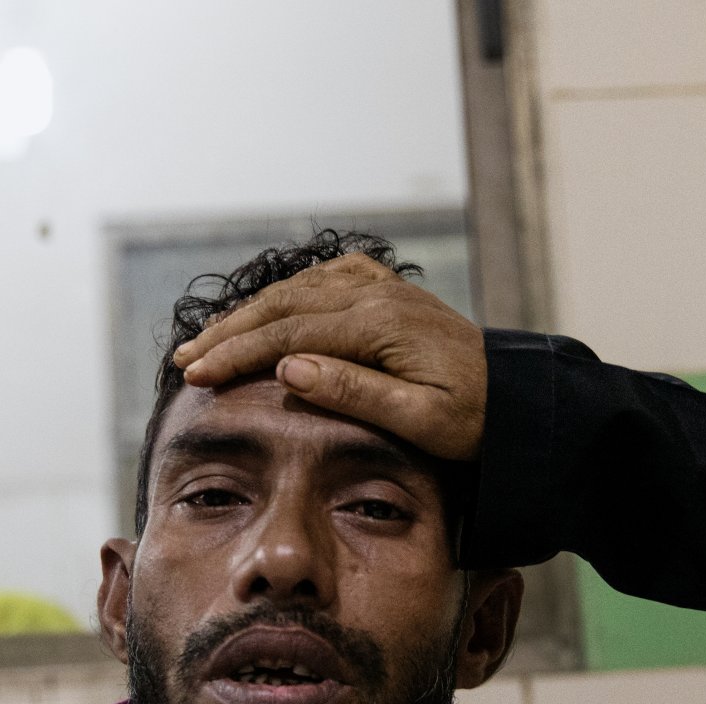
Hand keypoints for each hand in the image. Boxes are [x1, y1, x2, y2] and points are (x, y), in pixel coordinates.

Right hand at [172, 253, 486, 462]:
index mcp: (379, 326)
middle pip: (283, 306)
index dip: (237, 354)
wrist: (521, 400)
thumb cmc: (475, 420)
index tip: (196, 375)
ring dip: (250, 314)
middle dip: (229, 332)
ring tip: (209, 341)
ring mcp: (383, 291)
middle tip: (184, 360)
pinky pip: (326, 281)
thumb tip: (288, 367)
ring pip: (298, 291)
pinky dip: (288, 295)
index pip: (289, 335)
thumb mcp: (420, 419)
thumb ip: (354, 392)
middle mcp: (376, 296)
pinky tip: (268, 311)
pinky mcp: (389, 295)